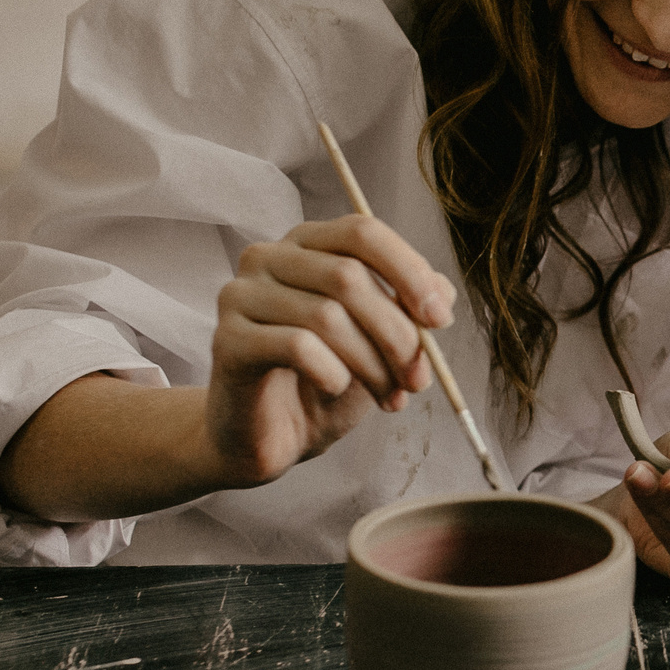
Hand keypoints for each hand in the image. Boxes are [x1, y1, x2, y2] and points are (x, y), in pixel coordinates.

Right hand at [205, 213, 454, 487]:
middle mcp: (268, 257)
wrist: (272, 436)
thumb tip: (442, 293)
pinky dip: (332, 373)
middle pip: (349, 276)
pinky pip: (297, 346)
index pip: (362, 233)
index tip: (440, 320)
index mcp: (307, 244)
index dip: (409, 272)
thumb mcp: (380, 341)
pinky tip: (336, 388)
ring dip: (373, 364)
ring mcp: (240, 294)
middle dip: (398, 334)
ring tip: (389, 397)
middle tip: (418, 379)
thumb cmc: (328, 380)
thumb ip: (408, 308)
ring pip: (327, 316)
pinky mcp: (227, 339)